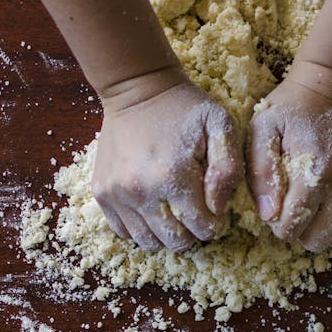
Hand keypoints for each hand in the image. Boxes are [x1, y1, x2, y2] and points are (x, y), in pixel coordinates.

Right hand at [92, 80, 243, 251]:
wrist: (137, 89)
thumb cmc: (184, 107)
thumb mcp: (220, 126)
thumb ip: (229, 168)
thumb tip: (218, 208)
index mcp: (173, 177)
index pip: (202, 227)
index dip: (214, 224)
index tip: (215, 210)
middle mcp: (140, 191)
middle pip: (175, 241)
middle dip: (192, 234)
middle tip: (196, 214)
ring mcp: (117, 194)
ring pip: (148, 242)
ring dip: (167, 236)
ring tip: (175, 215)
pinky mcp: (102, 193)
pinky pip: (123, 231)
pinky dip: (141, 229)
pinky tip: (153, 211)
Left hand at [247, 62, 331, 252]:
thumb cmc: (293, 106)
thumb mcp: (263, 129)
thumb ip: (261, 173)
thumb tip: (268, 214)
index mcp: (316, 173)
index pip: (292, 227)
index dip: (277, 224)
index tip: (274, 206)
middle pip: (317, 239)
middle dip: (298, 231)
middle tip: (291, 208)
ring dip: (322, 232)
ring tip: (311, 210)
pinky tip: (328, 206)